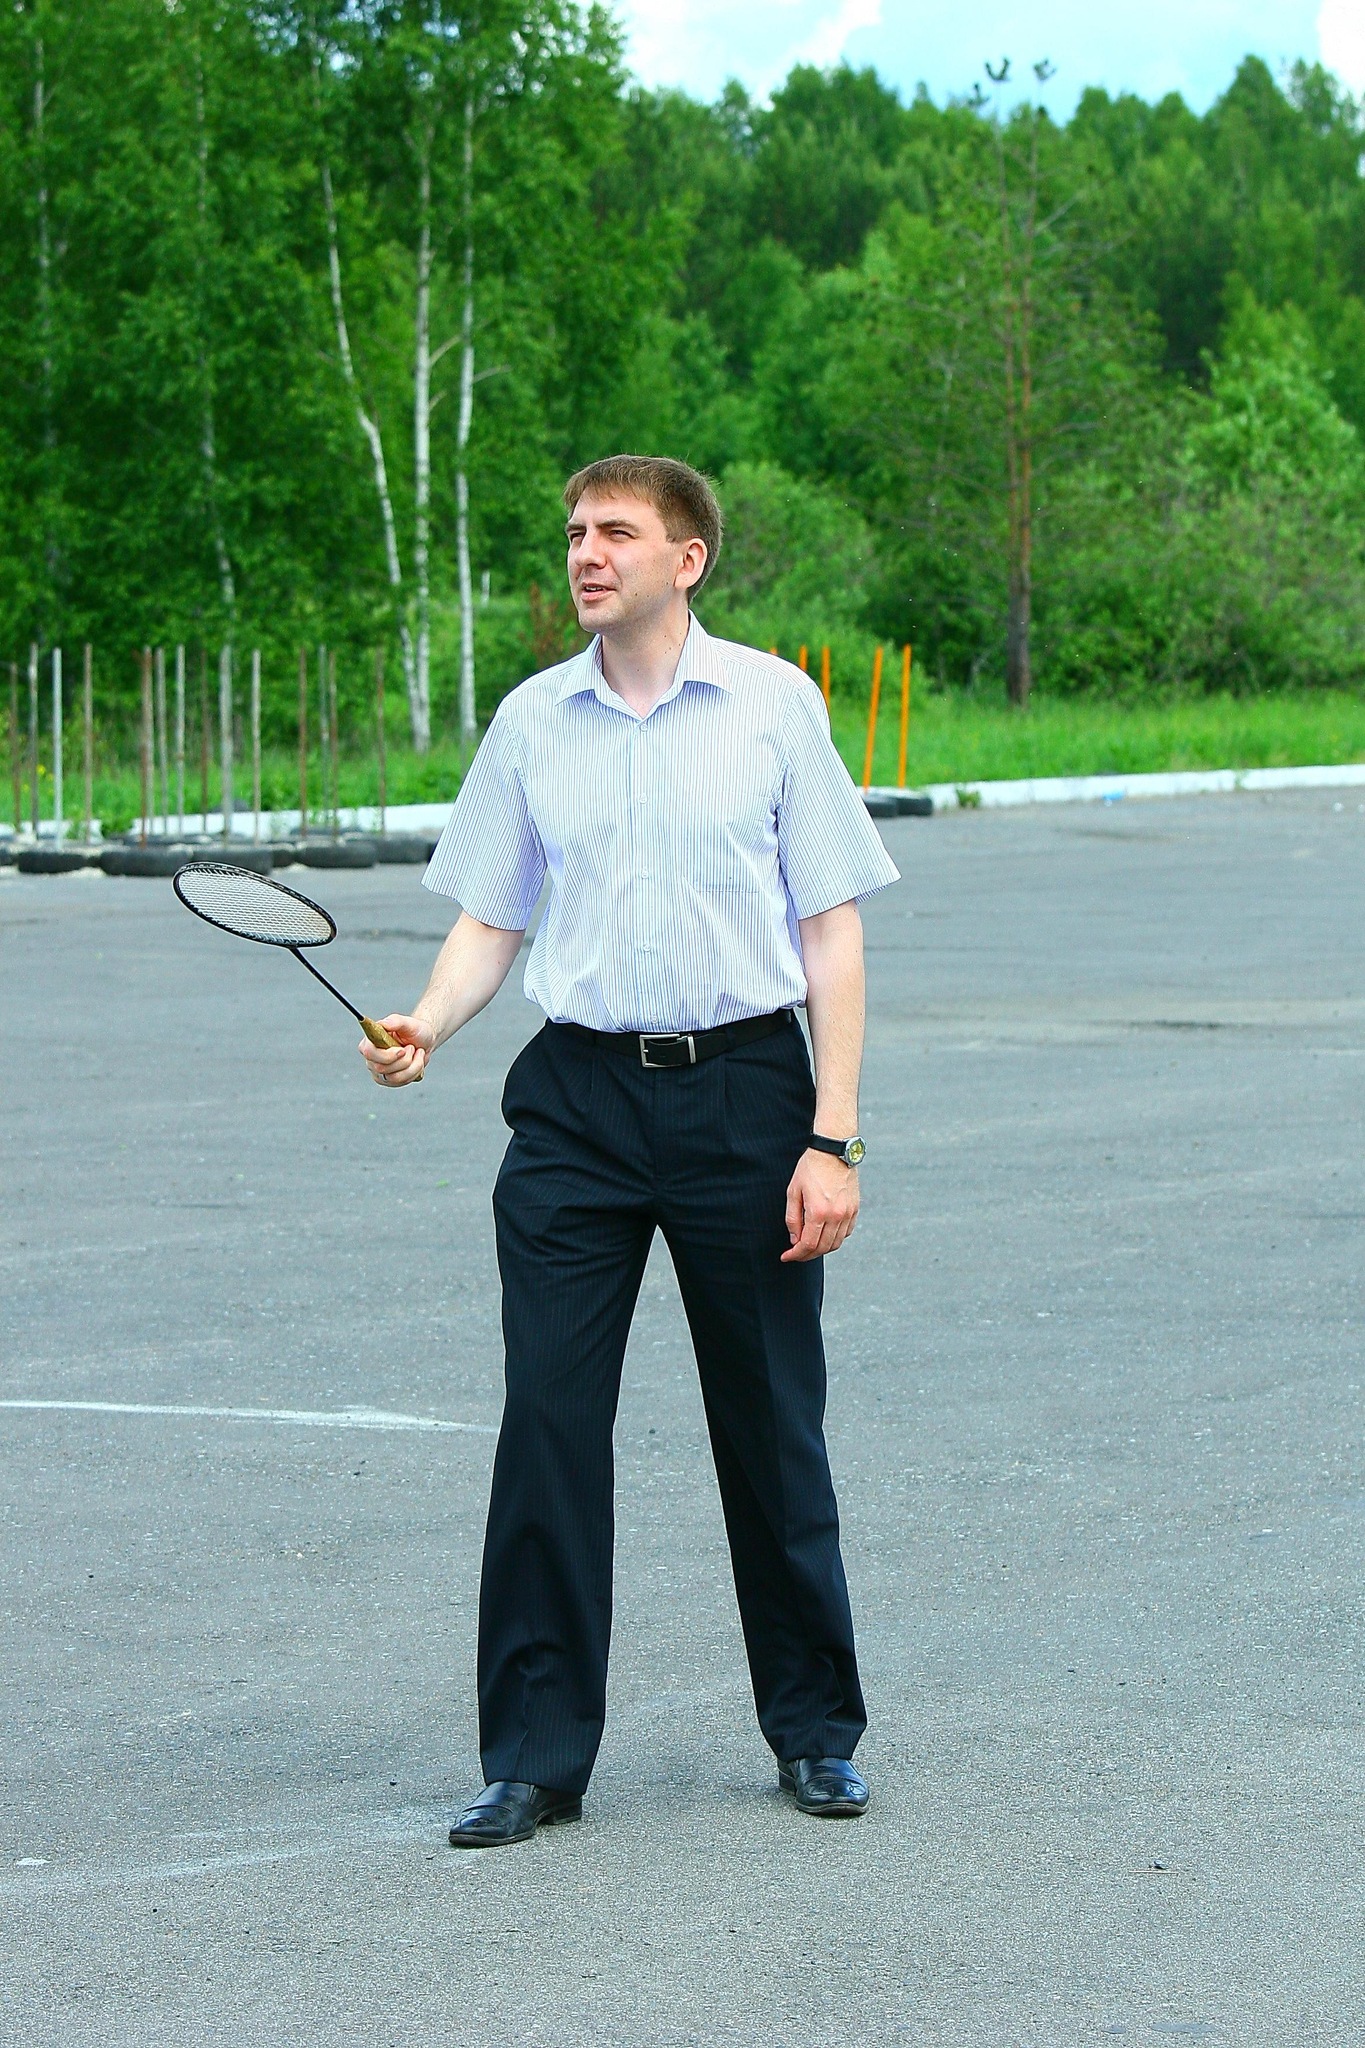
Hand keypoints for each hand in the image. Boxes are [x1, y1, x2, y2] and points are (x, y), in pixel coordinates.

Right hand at [359, 1013, 433, 1087]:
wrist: (425, 1041)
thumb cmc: (414, 1030)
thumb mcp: (407, 1022)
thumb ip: (395, 1021)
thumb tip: (382, 1024)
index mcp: (370, 1043)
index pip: (369, 1053)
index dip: (386, 1055)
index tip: (402, 1050)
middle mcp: (371, 1059)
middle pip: (382, 1068)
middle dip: (404, 1059)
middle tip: (412, 1048)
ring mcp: (380, 1072)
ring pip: (395, 1078)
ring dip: (413, 1065)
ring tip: (417, 1053)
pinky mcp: (390, 1081)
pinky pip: (403, 1082)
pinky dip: (415, 1071)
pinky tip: (417, 1061)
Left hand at [781, 1147, 858, 1261]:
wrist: (833, 1151)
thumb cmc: (810, 1168)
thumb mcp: (793, 1192)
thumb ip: (793, 1219)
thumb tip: (795, 1240)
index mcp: (819, 1212)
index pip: (808, 1244)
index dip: (796, 1254)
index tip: (786, 1256)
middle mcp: (836, 1216)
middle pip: (822, 1248)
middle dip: (807, 1255)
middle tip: (796, 1254)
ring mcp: (848, 1213)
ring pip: (836, 1243)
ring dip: (821, 1249)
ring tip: (809, 1246)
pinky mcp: (855, 1209)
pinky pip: (846, 1233)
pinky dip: (835, 1239)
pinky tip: (824, 1235)